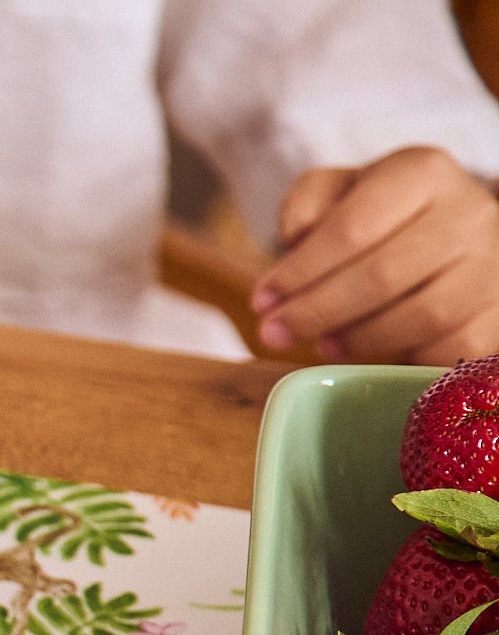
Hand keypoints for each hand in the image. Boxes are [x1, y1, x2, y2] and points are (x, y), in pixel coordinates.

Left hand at [252, 147, 498, 364]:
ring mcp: (492, 264)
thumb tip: (295, 236)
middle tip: (274, 333)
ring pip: (421, 316)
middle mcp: (468, 213)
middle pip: (382, 275)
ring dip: (359, 339)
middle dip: (317, 311)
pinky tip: (372, 358)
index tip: (261, 301)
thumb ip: (307, 202)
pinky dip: (406, 358)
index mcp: (422, 172)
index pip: (353, 227)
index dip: (300, 271)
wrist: (450, 237)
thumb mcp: (339, 192)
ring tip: (322, 344)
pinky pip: (451, 348)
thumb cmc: (380, 217)